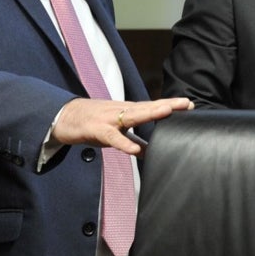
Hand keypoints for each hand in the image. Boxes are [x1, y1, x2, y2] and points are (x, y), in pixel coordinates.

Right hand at [53, 97, 192, 156]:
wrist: (64, 118)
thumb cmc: (93, 123)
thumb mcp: (117, 132)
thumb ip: (134, 140)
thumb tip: (151, 151)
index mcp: (127, 111)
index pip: (152, 106)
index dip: (170, 105)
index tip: (190, 105)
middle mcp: (121, 112)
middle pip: (147, 107)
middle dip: (167, 105)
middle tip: (187, 104)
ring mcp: (109, 119)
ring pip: (132, 116)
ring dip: (149, 114)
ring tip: (167, 112)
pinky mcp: (97, 130)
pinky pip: (112, 137)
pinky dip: (123, 143)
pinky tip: (135, 149)